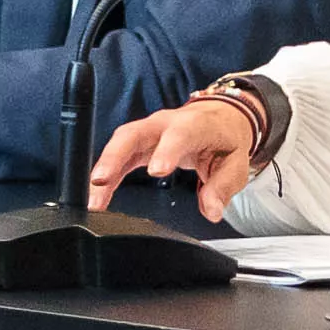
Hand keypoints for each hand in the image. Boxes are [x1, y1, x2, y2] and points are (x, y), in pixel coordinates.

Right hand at [93, 93, 261, 220]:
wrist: (219, 119)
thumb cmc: (225, 140)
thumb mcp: (235, 164)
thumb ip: (223, 187)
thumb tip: (212, 210)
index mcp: (194, 125)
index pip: (179, 135)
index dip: (166, 151)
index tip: (156, 171)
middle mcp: (165, 124)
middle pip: (134, 134)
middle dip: (115, 156)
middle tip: (102, 181)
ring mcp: (149, 131)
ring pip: (120, 144)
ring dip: (104, 169)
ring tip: (94, 199)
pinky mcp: (139, 143)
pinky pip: (118, 156)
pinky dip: (106, 176)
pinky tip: (98, 196)